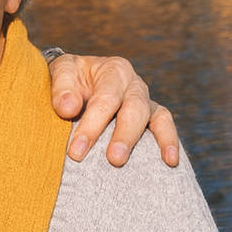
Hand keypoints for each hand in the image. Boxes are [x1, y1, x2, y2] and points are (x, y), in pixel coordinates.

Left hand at [47, 53, 180, 166]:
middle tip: (114, 159)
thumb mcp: (61, 73)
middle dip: (124, 135)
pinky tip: (170, 162)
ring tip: (146, 162)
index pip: (105, 98)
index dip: (92, 125)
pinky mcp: (152, 118)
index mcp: (113, 69)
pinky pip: (165, 126)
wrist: (77, 84)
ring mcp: (145, 101)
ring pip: (155, 117)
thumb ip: (62, 88)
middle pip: (134, 108)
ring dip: (152, 140)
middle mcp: (133, 84)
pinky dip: (170, 142)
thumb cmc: (69, 81)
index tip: (76, 152)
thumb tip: (68, 108)